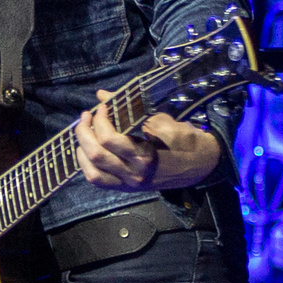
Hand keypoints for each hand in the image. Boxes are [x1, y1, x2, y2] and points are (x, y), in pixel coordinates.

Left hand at [76, 89, 222, 191]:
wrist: (201, 166)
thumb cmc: (184, 140)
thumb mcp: (162, 120)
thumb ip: (129, 108)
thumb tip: (103, 94)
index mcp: (145, 156)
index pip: (110, 140)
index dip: (100, 120)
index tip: (102, 107)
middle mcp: (134, 174)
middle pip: (96, 155)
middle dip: (84, 132)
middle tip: (86, 116)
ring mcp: (129, 184)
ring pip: (92, 173)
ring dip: (81, 150)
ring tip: (82, 133)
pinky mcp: (126, 188)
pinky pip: (99, 181)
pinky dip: (86, 165)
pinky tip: (86, 150)